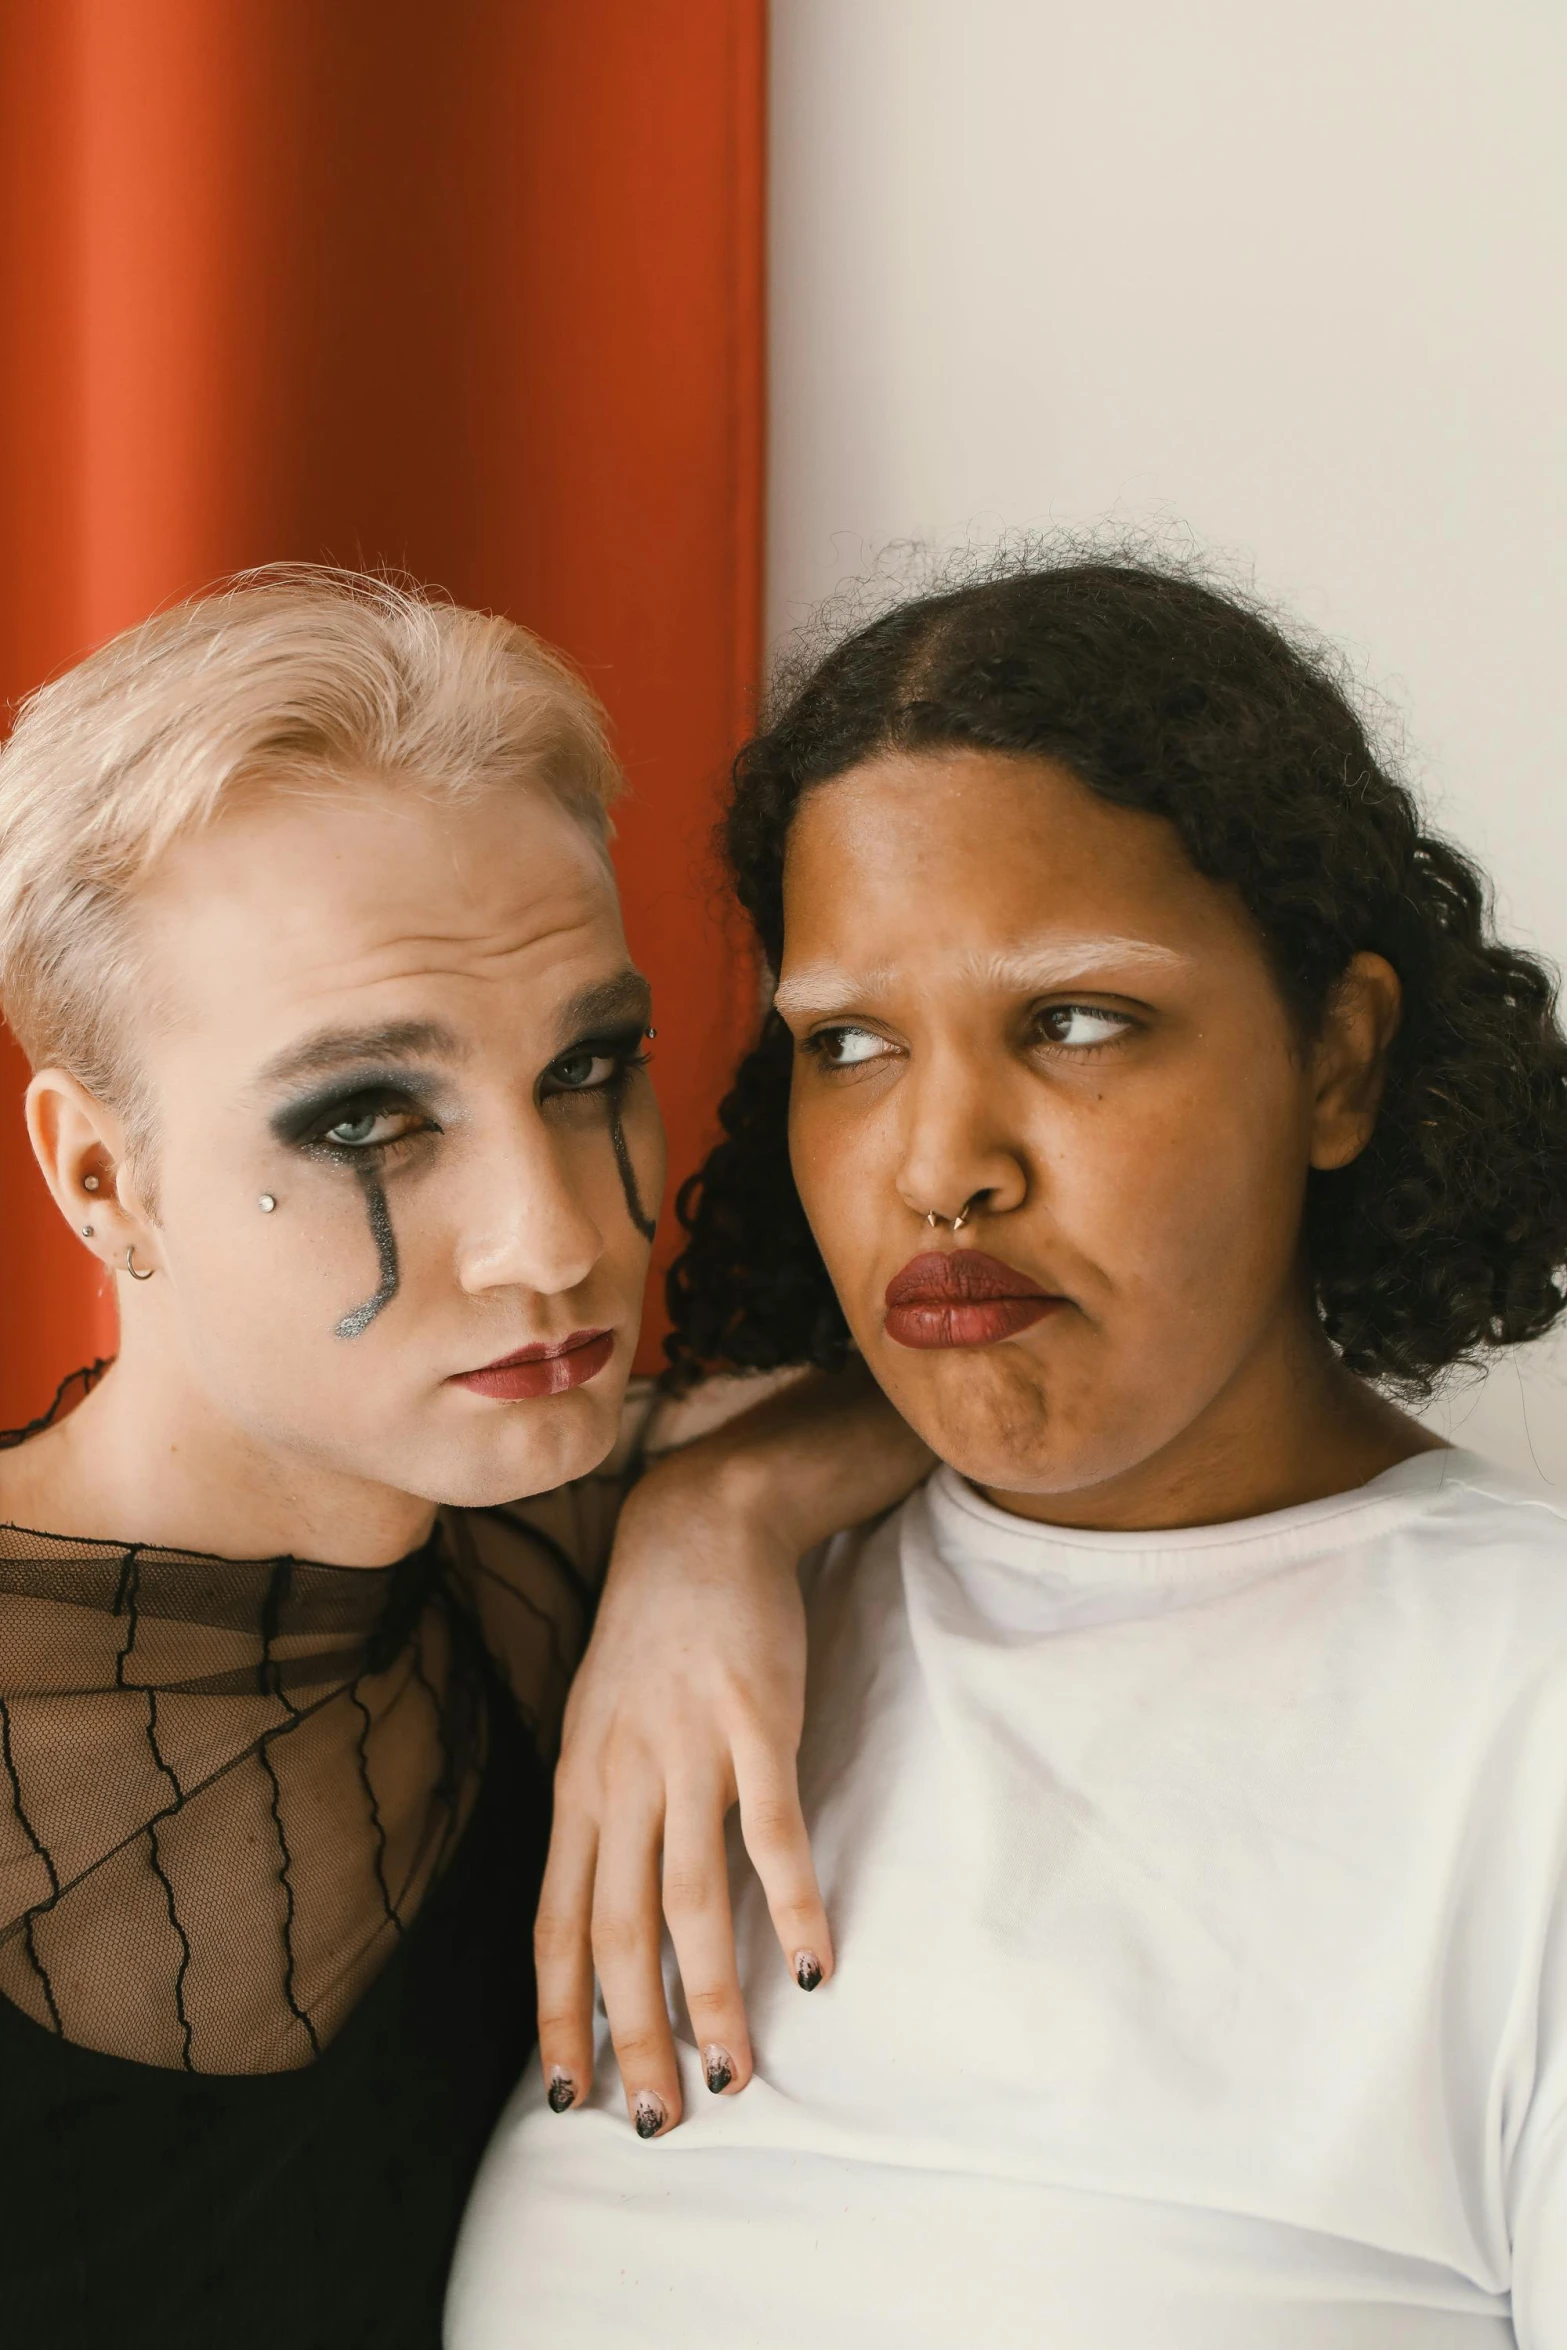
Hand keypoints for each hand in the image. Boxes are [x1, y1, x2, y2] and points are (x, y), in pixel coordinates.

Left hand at [533, 1448, 828, 2135]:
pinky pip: (772, 1832)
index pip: (552, 1923)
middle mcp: (621, 1777)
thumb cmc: (654, 1631)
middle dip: (632, 2035)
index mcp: (579, 1785)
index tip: (565, 2095)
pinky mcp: (756, 1722)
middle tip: (658, 2121)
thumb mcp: (599, 1721)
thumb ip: (604, 1810)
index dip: (558, 2014)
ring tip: (733, 2076)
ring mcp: (688, 1749)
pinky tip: (816, 1964)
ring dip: (711, 1997)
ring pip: (689, 1900)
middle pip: (615, 1932)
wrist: (702, 1521)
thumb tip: (605, 1910)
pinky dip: (794, 1905)